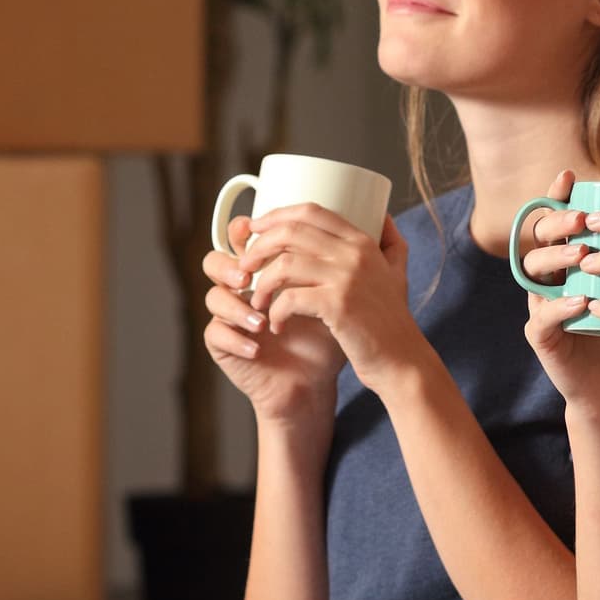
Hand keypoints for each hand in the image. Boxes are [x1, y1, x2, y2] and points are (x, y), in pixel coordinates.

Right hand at [202, 216, 344, 424]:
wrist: (317, 382)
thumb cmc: (330, 337)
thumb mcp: (346, 294)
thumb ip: (358, 257)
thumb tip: (385, 216)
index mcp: (266, 268)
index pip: (245, 238)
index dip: (246, 229)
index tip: (257, 227)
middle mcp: (243, 288)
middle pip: (218, 260)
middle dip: (233, 264)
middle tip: (249, 275)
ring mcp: (230, 316)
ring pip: (214, 296)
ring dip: (234, 304)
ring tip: (260, 319)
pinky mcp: (224, 345)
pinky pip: (216, 334)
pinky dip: (235, 338)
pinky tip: (256, 346)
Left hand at [237, 204, 422, 395]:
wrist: (401, 361)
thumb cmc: (391, 321)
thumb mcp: (397, 273)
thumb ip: (391, 243)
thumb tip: (383, 215)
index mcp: (362, 242)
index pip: (311, 211)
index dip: (276, 215)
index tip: (254, 228)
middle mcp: (355, 254)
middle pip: (291, 232)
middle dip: (259, 246)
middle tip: (244, 266)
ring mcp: (347, 278)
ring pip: (284, 264)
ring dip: (261, 284)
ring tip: (256, 302)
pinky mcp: (337, 305)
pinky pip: (289, 298)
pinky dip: (275, 312)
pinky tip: (276, 325)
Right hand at [519, 169, 599, 413]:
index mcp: (577, 256)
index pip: (563, 216)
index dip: (563, 194)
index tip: (575, 175)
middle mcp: (554, 274)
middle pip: (540, 234)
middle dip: (558, 219)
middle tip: (583, 217)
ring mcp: (543, 303)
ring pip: (533, 268)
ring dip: (557, 257)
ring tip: (583, 254)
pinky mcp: (541, 336)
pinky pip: (541, 315)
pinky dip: (560, 306)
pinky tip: (582, 302)